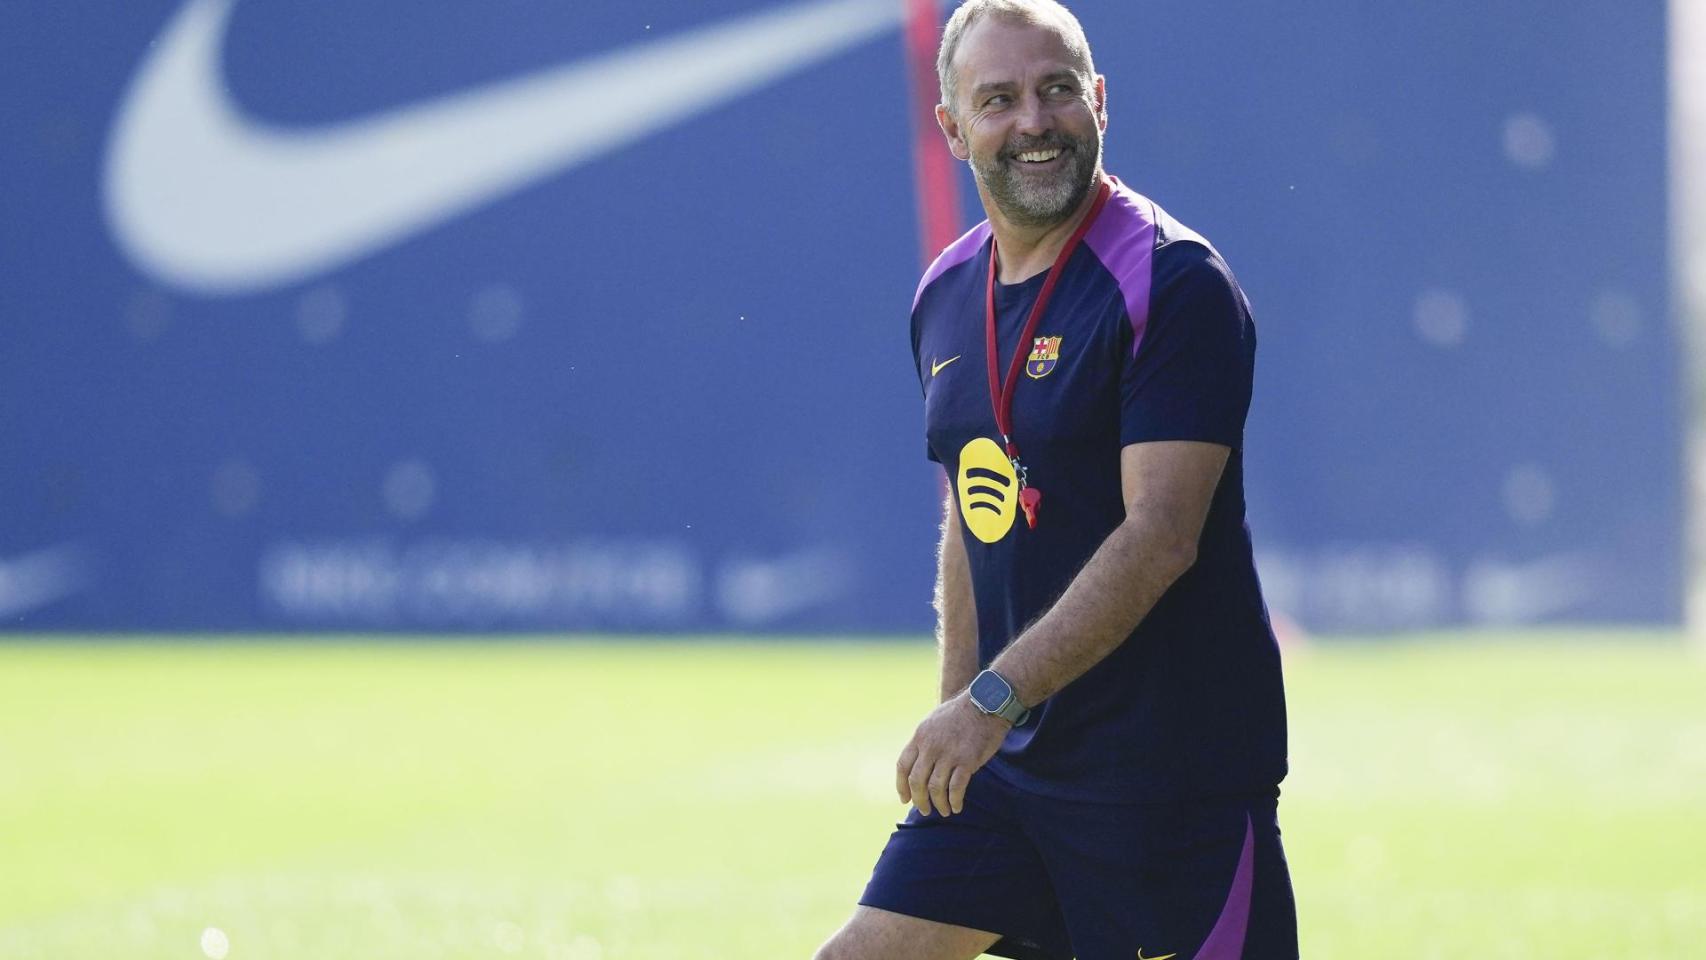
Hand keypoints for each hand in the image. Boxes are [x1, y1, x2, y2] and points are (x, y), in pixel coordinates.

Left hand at [894, 692, 1010, 816]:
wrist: (986, 702)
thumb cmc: (961, 713)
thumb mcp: (933, 721)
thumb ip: (924, 741)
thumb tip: (918, 763)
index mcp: (920, 736)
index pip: (903, 766)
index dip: (902, 786)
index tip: (904, 799)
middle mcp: (931, 746)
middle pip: (917, 781)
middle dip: (919, 800)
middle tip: (924, 810)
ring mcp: (948, 754)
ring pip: (935, 788)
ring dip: (938, 804)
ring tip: (944, 811)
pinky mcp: (967, 761)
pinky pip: (956, 788)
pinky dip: (955, 801)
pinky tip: (957, 806)